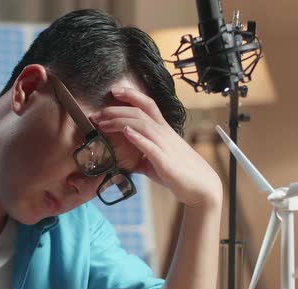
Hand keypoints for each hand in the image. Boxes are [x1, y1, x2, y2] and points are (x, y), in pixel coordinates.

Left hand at [91, 87, 221, 207]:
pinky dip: (138, 137)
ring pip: (142, 125)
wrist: (200, 188)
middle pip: (140, 112)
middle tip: (97, 114)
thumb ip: (141, 157)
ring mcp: (165, 146)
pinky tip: (126, 132)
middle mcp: (164, 134)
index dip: (131, 95)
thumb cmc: (179, 174)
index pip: (147, 105)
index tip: (114, 91)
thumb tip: (124, 161)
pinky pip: (151, 146)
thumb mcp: (156, 161)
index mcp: (163, 130)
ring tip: (103, 124)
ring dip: (120, 122)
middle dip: (116, 110)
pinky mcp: (165, 161)